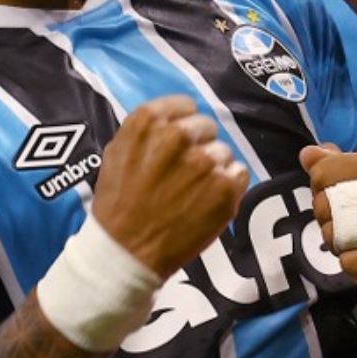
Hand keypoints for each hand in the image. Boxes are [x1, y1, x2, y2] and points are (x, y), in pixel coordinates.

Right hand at [90, 96, 247, 277]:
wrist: (127, 252)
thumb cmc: (118, 203)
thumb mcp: (117, 153)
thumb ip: (147, 130)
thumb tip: (174, 119)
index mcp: (149, 121)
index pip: (186, 105)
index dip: (183, 123)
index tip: (178, 144)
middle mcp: (179, 135)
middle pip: (207, 126)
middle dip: (199, 145)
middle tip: (185, 172)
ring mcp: (205, 161)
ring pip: (223, 152)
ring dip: (213, 168)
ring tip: (193, 192)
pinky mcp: (226, 187)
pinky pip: (239, 173)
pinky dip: (228, 187)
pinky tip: (207, 202)